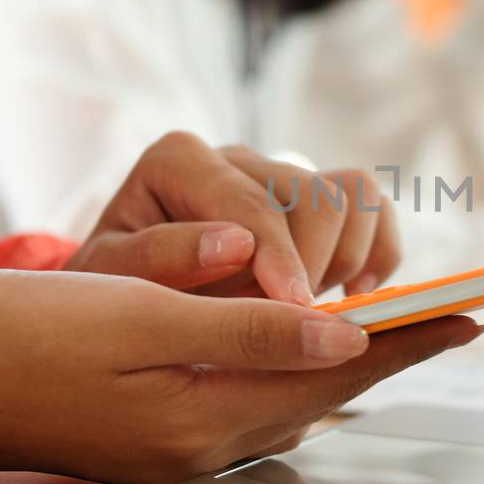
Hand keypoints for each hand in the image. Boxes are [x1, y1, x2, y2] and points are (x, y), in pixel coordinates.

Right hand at [0, 270, 483, 483]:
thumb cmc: (24, 332)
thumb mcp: (137, 318)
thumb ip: (246, 331)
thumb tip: (346, 336)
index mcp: (205, 419)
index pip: (335, 376)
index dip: (408, 341)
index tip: (474, 313)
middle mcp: (205, 445)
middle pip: (326, 393)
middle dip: (394, 351)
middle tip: (456, 316)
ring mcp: (182, 448)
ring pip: (295, 398)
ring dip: (351, 359)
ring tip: (401, 322)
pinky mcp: (161, 436)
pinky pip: (256, 401)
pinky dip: (298, 368)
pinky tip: (312, 344)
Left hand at [66, 133, 399, 301]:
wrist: (111, 302)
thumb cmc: (104, 292)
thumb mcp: (108, 282)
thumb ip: (161, 258)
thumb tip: (236, 245)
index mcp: (178, 160)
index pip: (251, 202)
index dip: (280, 257)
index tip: (294, 309)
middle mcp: (234, 158)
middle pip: (314, 195)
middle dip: (316, 265)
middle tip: (295, 325)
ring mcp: (278, 177)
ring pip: (353, 195)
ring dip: (348, 259)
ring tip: (315, 313)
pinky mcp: (312, 204)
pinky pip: (374, 209)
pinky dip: (378, 253)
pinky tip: (351, 297)